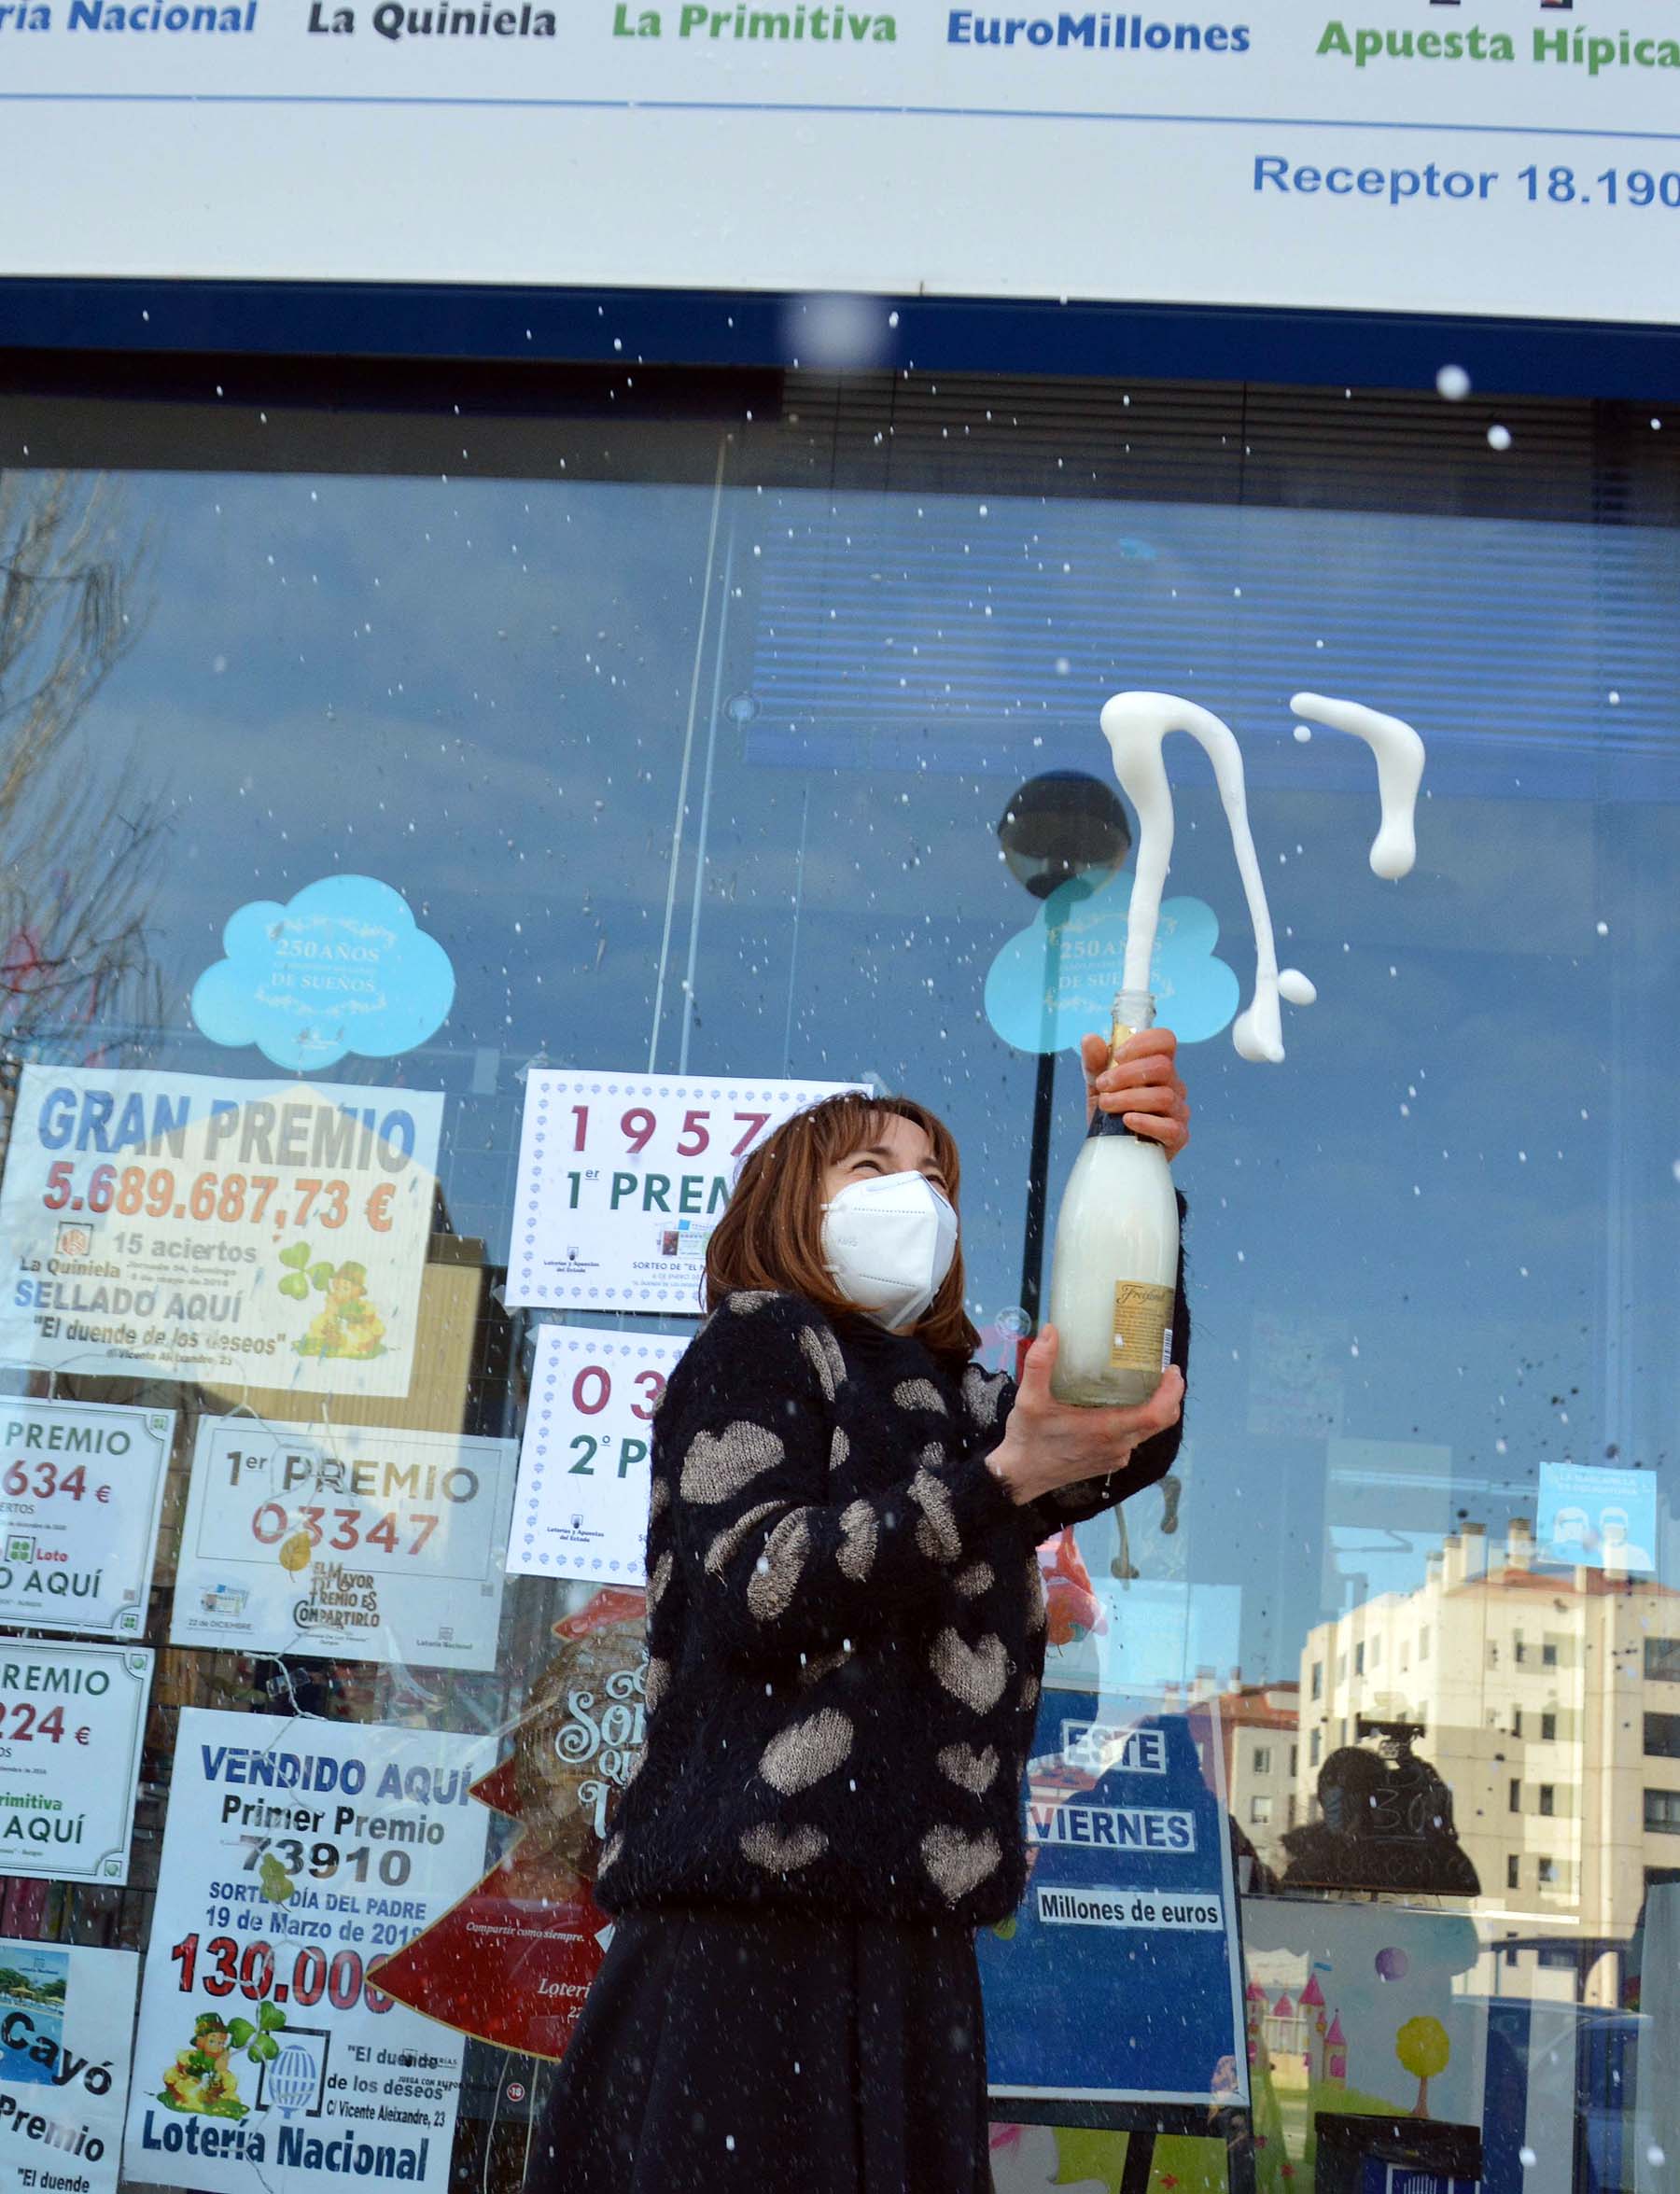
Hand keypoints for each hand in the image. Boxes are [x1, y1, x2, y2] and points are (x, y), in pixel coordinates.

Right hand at [987, 1326, 1183, 1505]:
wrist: (1020, 1477)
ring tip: (1142, 1382)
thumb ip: (1039, 1364)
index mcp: (1106, 1430)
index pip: (1156, 1415)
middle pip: (1161, 1422)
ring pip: (1147, 1431)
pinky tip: (1119, 1405)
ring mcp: (1115, 1457)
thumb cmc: (1028, 1439)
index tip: (1172, 1371)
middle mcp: (1118, 1446)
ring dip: (1154, 1408)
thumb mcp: (1029, 1399)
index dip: (1171, 1393)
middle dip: (1169, 1396)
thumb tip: (1051, 1331)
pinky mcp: (1109, 1462)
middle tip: (1165, 1370)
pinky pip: (1133, 1439)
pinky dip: (1136, 1421)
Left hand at [1081, 1025, 1189, 1161]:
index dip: (1143, 1043)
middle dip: (1126, 1074)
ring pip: (1164, 1096)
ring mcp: (1178, 1111)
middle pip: (1162, 1066)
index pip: (1165, 1041)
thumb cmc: (1110, 1113)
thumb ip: (1094, 1063)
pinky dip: (1145, 1122)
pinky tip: (1127, 1121)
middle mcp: (1173, 1085)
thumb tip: (1090, 1039)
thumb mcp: (1097, 1086)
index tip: (1117, 1056)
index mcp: (1157, 1067)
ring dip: (1129, 1099)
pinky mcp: (1178, 1136)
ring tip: (1106, 1106)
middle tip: (1103, 1085)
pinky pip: (1170, 1127)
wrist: (1111, 1150)